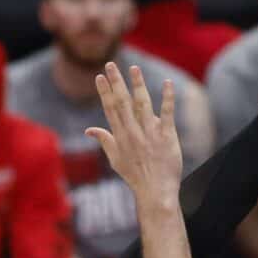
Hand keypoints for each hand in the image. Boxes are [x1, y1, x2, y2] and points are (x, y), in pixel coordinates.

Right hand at [86, 63, 182, 203]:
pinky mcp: (166, 136)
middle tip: (111, 65)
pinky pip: (167, 114)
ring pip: (142, 104)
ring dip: (138, 85)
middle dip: (116, 82)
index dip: (105, 92)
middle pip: (123, 103)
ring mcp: (150, 133)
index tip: (100, 76)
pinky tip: (167, 83)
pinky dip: (167, 98)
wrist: (155, 191)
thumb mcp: (115, 159)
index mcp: (120, 136)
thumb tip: (89, 130)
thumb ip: (104, 140)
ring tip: (134, 68)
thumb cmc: (135, 176)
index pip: (110, 109)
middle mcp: (133, 132)